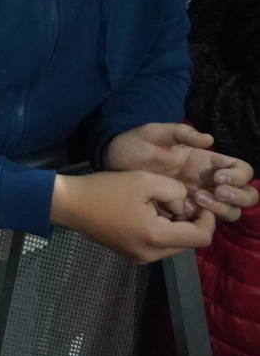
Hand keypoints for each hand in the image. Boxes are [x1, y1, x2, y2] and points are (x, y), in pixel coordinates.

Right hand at [52, 171, 215, 263]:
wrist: (69, 204)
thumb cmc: (104, 190)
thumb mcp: (144, 180)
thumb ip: (175, 191)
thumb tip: (184, 205)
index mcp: (156, 237)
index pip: (201, 238)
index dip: (208, 219)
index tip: (200, 201)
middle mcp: (151, 255)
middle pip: (189, 241)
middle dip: (188, 220)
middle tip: (174, 199)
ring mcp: (140, 257)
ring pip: (174, 243)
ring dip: (174, 225)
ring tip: (156, 204)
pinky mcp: (131, 254)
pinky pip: (158, 244)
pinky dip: (160, 230)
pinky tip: (144, 213)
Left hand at [105, 123, 256, 221]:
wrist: (110, 167)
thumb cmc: (133, 146)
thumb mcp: (153, 133)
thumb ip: (179, 132)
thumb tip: (209, 140)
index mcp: (206, 161)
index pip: (241, 170)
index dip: (238, 176)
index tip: (218, 178)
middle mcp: (208, 181)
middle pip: (244, 195)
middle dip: (237, 197)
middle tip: (212, 193)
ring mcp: (198, 199)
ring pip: (229, 211)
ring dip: (221, 209)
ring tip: (196, 201)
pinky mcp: (183, 213)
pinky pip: (204, 223)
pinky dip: (201, 221)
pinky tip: (182, 212)